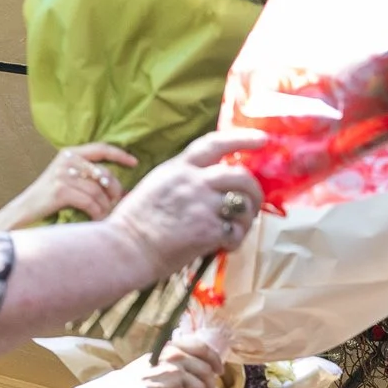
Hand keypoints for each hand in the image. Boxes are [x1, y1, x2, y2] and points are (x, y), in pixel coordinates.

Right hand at [0, 143, 139, 231]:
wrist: (23, 212)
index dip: (119, 154)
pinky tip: (95, 218)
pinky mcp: (60, 190)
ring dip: (105, 207)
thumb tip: (124, 192)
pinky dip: (96, 212)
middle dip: (114, 192)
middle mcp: (66, 160)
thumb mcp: (68, 181)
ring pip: (99, 191)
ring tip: (103, 215)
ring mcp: (62, 174)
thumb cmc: (50, 201)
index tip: (134, 162)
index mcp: (69, 153)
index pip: (100, 148)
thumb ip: (91, 180)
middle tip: (115, 204)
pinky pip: (90, 202)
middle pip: (104, 174)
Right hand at [104, 128, 267, 286]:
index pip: (215, 144)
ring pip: (243, 205)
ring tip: (236, 229)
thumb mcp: (157, 184)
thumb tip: (207, 182)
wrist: (126, 248)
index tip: (262, 139)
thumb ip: (183, 178)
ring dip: (247, 219)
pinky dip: (235, 241)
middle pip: (240, 176)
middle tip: (254, 203)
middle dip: (254, 190)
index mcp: (179, 167)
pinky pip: (235, 232)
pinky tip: (224, 246)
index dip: (241, 139)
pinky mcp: (208, 230)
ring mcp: (202, 205)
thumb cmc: (136, 221)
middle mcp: (194, 182)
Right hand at [140, 324, 223, 387]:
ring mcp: (173, 370)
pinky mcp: (170, 387)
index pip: (201, 347)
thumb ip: (173, 361)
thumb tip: (195, 367)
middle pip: (205, 371)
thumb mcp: (154, 363)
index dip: (214, 360)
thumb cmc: (133, 382)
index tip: (219, 371)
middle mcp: (173, 354)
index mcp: (171, 346)